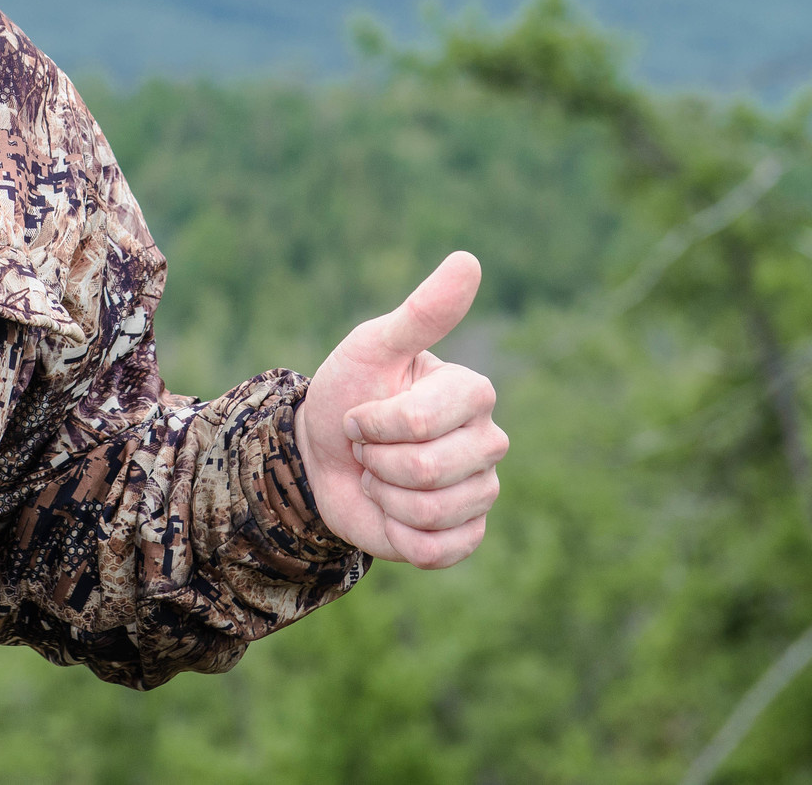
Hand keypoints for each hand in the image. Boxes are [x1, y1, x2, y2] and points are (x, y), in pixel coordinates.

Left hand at [295, 251, 507, 567]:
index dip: (373, 424)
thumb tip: (469, 260)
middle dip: (375, 462)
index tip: (361, 412)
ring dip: (382, 497)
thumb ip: (422, 312)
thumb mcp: (373, 347)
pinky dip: (398, 536)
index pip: (421, 422)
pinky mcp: (467, 534)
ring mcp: (482, 490)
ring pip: (430, 513)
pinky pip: (437, 551)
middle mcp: (488, 440)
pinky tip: (393, 513)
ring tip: (378, 476)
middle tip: (368, 448)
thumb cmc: (349, 393)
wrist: (323, 456)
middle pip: (429, 472)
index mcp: (471, 392)